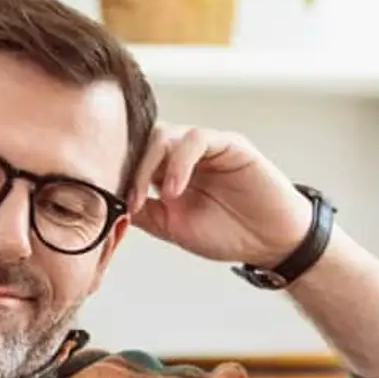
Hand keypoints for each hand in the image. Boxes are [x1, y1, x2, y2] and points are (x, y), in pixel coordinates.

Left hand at [128, 123, 316, 267]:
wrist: (268, 242)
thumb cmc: (227, 233)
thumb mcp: (172, 227)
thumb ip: (144, 213)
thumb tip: (110, 206)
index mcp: (167, 171)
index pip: (133, 158)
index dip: (118, 176)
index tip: (110, 203)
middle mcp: (183, 154)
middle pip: (143, 142)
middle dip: (131, 170)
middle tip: (131, 202)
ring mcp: (206, 146)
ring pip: (165, 135)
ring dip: (153, 166)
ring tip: (158, 199)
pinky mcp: (229, 144)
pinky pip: (196, 139)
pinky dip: (180, 162)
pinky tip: (176, 190)